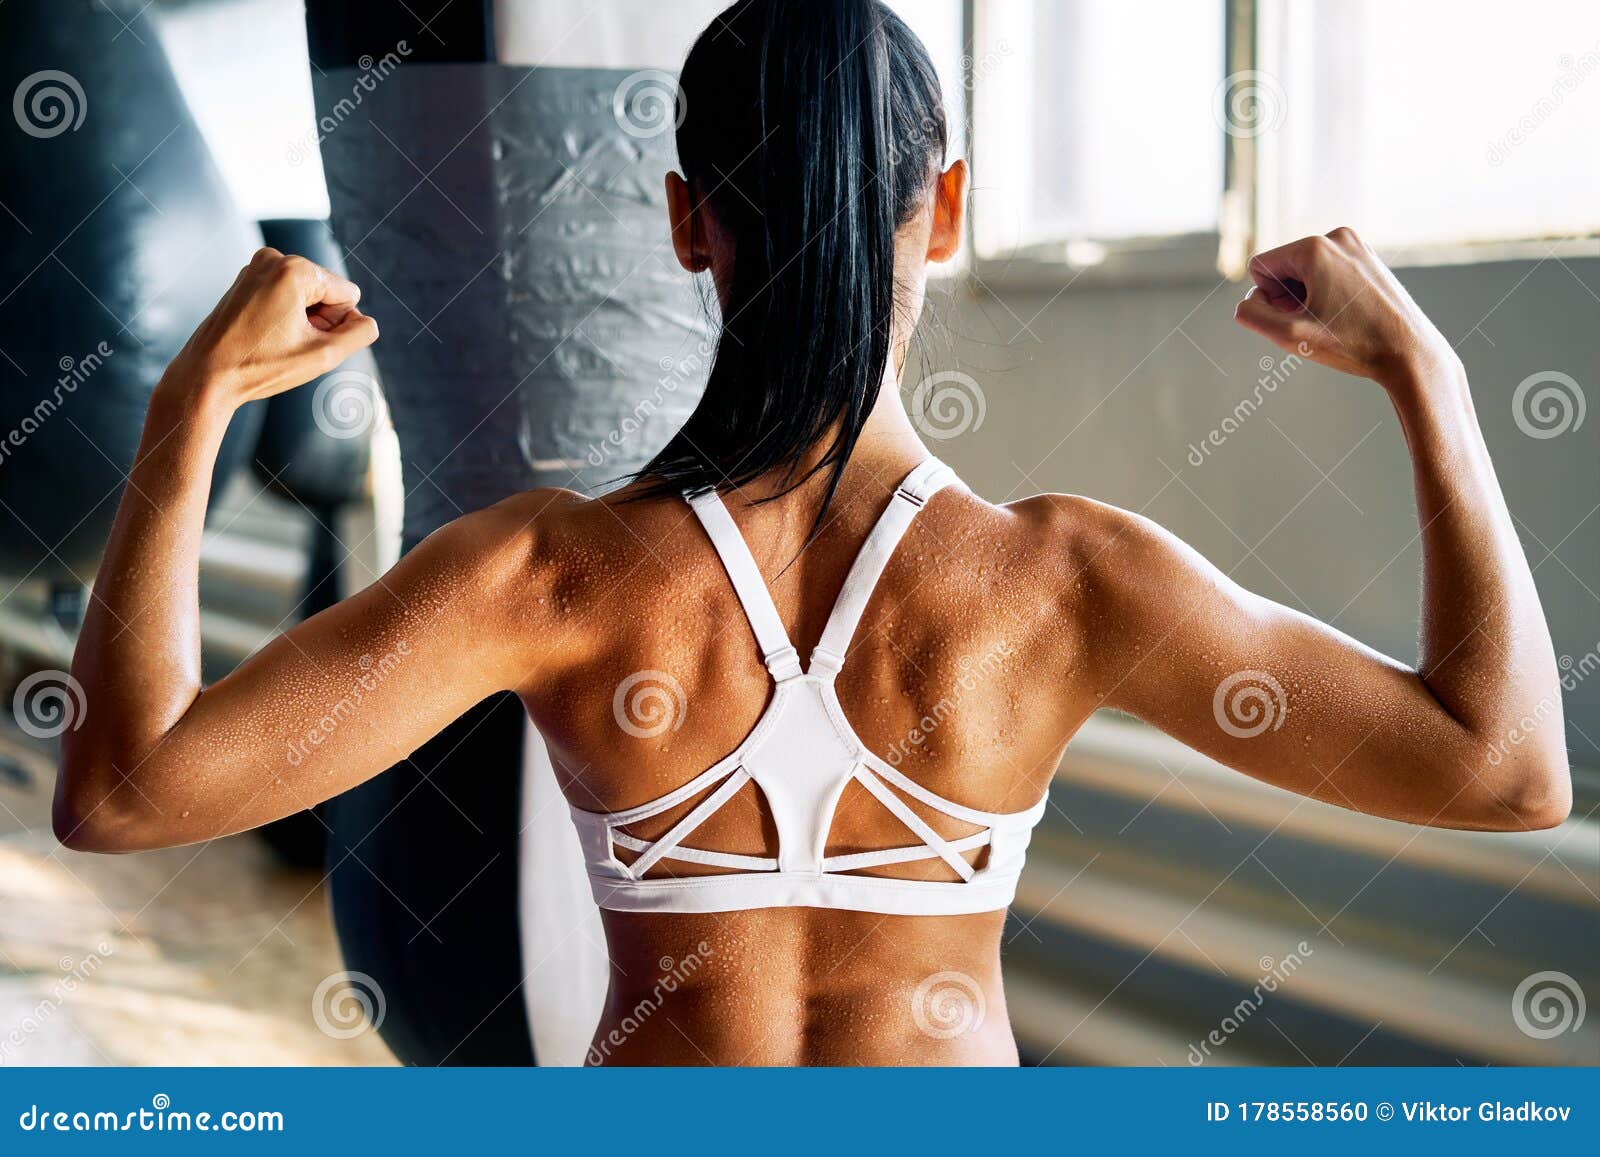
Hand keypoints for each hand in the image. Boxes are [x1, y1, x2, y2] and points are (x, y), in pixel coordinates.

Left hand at [162, 248, 378, 404]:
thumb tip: (366, 321)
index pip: (348, 295)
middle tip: (289, 344)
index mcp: (295, 269)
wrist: (206, 376)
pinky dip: (284, 316)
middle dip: (318, 320)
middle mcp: (274, 258)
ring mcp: (256, 266)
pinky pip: (285, 295)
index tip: (304, 340)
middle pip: (326, 291)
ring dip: (301, 320)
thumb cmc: (261, 366)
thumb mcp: (323, 355)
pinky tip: (265, 335)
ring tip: (275, 340)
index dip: (335, 325)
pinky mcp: (246, 280)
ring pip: (306, 295)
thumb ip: (359, 334)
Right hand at [1233, 227, 1454, 386]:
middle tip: (1315, 323)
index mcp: (1314, 247)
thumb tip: (1249, 301)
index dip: (1267, 299)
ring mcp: (1357, 245)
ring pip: (1305, 271)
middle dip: (1288, 297)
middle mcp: (1336, 236)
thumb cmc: (1353, 344)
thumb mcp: (1289, 336)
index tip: (1295, 318)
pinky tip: (1347, 315)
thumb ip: (1252, 315)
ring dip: (1307, 297)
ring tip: (1333, 320)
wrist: (1410, 352)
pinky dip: (1327, 294)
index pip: (1259, 267)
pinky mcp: (1368, 258)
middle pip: (1283, 267)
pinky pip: (1328, 272)